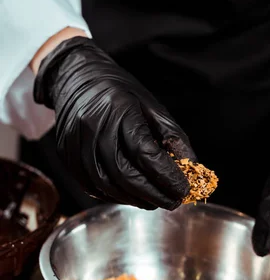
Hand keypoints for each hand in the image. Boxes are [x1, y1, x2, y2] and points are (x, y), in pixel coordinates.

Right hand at [33, 36, 195, 209]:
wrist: (76, 78)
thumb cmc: (119, 92)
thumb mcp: (153, 106)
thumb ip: (173, 138)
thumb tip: (193, 170)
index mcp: (119, 109)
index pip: (145, 152)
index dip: (166, 176)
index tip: (184, 189)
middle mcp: (94, 127)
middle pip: (125, 174)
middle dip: (153, 194)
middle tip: (173, 202)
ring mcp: (76, 143)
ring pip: (107, 185)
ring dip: (135, 199)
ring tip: (154, 202)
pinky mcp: (66, 156)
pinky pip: (91, 185)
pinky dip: (114, 196)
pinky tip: (131, 196)